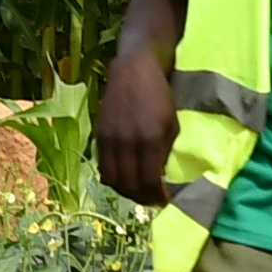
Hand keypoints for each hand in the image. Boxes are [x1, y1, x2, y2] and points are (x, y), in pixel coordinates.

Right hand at [92, 41, 171, 206]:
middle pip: (129, 184)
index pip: (149, 181)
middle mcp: (127, 141)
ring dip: (125, 190)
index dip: (156, 197)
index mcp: (150, 139)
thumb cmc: (159, 95)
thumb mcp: (172, 123)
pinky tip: (123, 176)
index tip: (164, 201)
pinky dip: (112, 177)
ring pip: (112, 179)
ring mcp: (110, 138)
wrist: (133, 69)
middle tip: (150, 199)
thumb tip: (159, 178)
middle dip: (141, 197)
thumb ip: (165, 152)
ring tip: (136, 191)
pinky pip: (102, 165)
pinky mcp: (99, 134)